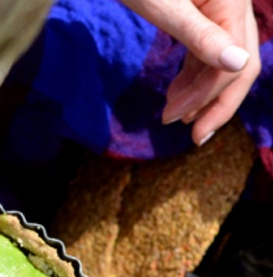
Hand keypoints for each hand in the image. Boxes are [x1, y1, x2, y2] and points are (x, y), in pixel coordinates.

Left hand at [121, 0, 259, 144]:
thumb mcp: (166, 8)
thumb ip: (201, 37)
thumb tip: (238, 65)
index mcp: (231, 6)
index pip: (233, 67)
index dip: (213, 101)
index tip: (184, 128)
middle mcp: (231, 9)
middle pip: (236, 68)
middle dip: (214, 103)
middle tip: (190, 135)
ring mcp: (217, 12)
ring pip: (220, 63)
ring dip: (199, 93)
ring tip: (172, 115)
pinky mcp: (199, 15)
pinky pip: (205, 53)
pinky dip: (192, 77)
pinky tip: (175, 94)